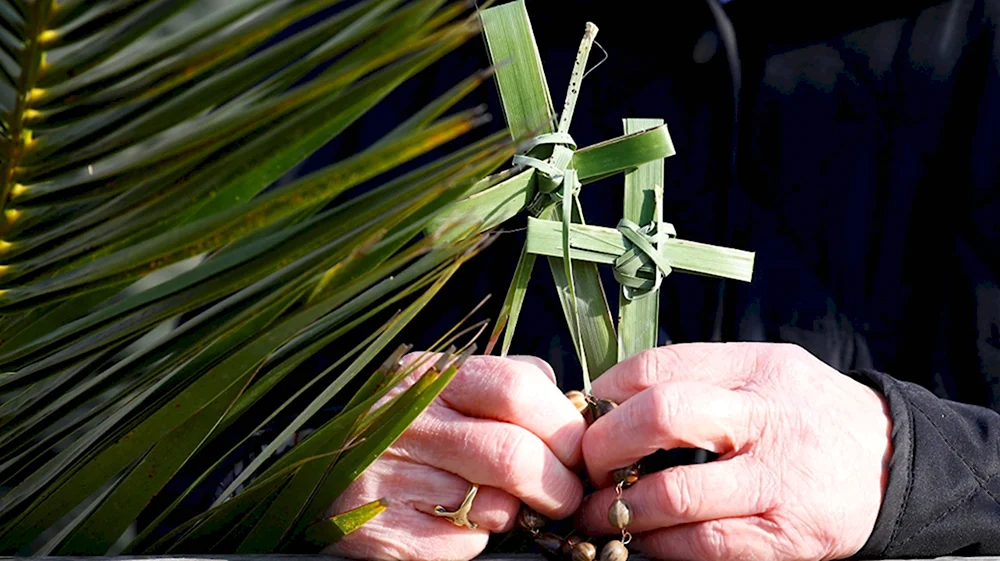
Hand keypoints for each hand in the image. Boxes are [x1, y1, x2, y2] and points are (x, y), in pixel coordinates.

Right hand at [325, 354, 585, 560]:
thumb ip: (502, 388)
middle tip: (565, 496)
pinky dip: (476, 539)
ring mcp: (384, 479)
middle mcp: (399, 421)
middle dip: (558, 483)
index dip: (562, 425)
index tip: (576, 452)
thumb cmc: (409, 438)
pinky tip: (456, 523)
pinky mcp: (381, 535)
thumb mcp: (445, 393)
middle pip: (513, 452)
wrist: (324, 487)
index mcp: (424, 376)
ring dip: (513, 513)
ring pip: (494, 505)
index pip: (516, 387)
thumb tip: (573, 409)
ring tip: (499, 505)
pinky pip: (464, 543)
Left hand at [578, 343, 891, 560]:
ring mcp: (780, 480)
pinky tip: (643, 541)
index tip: (585, 417)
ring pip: (676, 494)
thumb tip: (611, 402)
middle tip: (587, 466)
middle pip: (663, 416)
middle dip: (606, 445)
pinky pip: (705, 546)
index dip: (606, 394)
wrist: (894, 463)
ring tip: (598, 514)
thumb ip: (699, 378)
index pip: (659, 366)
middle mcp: (768, 418)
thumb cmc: (807, 414)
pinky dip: (660, 547)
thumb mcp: (764, 372)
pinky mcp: (788, 537)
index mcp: (755, 368)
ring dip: (620, 510)